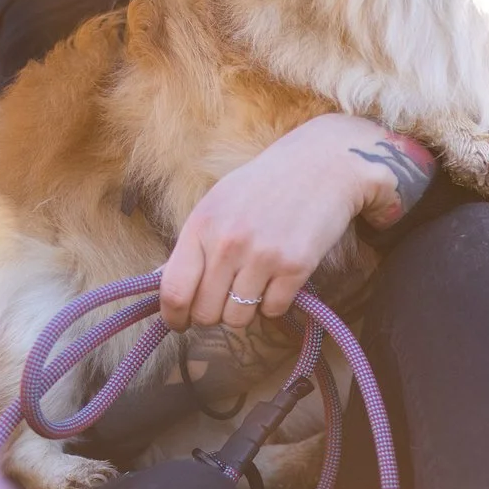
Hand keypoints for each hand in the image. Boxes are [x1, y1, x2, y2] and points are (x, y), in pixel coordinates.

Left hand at [159, 113, 435, 331]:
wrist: (321, 165)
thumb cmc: (264, 184)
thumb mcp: (217, 203)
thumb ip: (194, 243)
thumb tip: (167, 285)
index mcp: (201, 225)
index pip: (174, 290)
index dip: (174, 316)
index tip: (180, 323)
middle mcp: (228, 243)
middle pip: (205, 312)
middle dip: (212, 314)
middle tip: (225, 300)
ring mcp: (263, 256)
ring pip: (238, 318)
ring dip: (244, 310)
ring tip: (254, 285)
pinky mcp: (296, 267)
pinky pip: (272, 311)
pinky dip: (274, 303)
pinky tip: (279, 279)